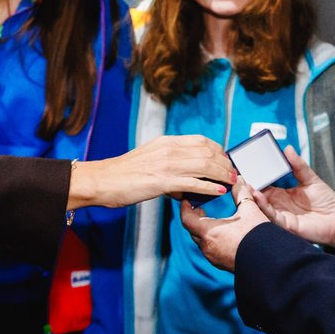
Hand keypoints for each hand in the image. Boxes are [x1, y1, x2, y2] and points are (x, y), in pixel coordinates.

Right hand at [68, 135, 234, 208]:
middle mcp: (168, 149)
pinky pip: (192, 183)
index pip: (201, 141)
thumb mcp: (150, 159)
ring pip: (204, 165)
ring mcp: (166, 164)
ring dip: (221, 174)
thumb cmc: (123, 174)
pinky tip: (218, 192)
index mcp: (166, 142)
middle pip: (207, 151)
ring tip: (230, 182)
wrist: (102, 180)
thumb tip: (186, 181)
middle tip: (232, 173)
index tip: (225, 160)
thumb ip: (169, 164)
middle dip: (224, 163)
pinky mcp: (161, 181)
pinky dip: (209, 187)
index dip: (218, 150)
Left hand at [181, 177, 267, 271]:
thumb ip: (241, 193)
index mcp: (209, 232)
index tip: (187, 199)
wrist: (269, 261)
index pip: (186, 219)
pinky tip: (223, 233)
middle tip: (199, 206)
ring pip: (202, 241)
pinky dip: (212, 239)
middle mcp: (208, 247)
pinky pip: (211, 250)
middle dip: (195, 217)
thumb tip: (238, 181)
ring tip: (212, 219)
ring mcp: (214, 258)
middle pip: (193, 230)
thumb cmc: (257, 236)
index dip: (185, 207)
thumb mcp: (249, 209)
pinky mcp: (222, 264)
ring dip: (204, 229)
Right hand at [249, 145, 334, 247]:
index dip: (254, 177)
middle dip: (248, 187)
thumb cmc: (326, 201)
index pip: (263, 184)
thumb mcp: (310, 179)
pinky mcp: (286, 224)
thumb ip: (298, 165)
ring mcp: (280, 214)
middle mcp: (278, 204)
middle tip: (239, 177)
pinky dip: (263, 206)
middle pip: (258, 196)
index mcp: (281, 194)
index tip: (244, 168)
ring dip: (252, 196)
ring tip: (245, 185)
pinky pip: (272, 215)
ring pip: (261, 206)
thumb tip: (287, 149)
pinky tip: (258, 195)